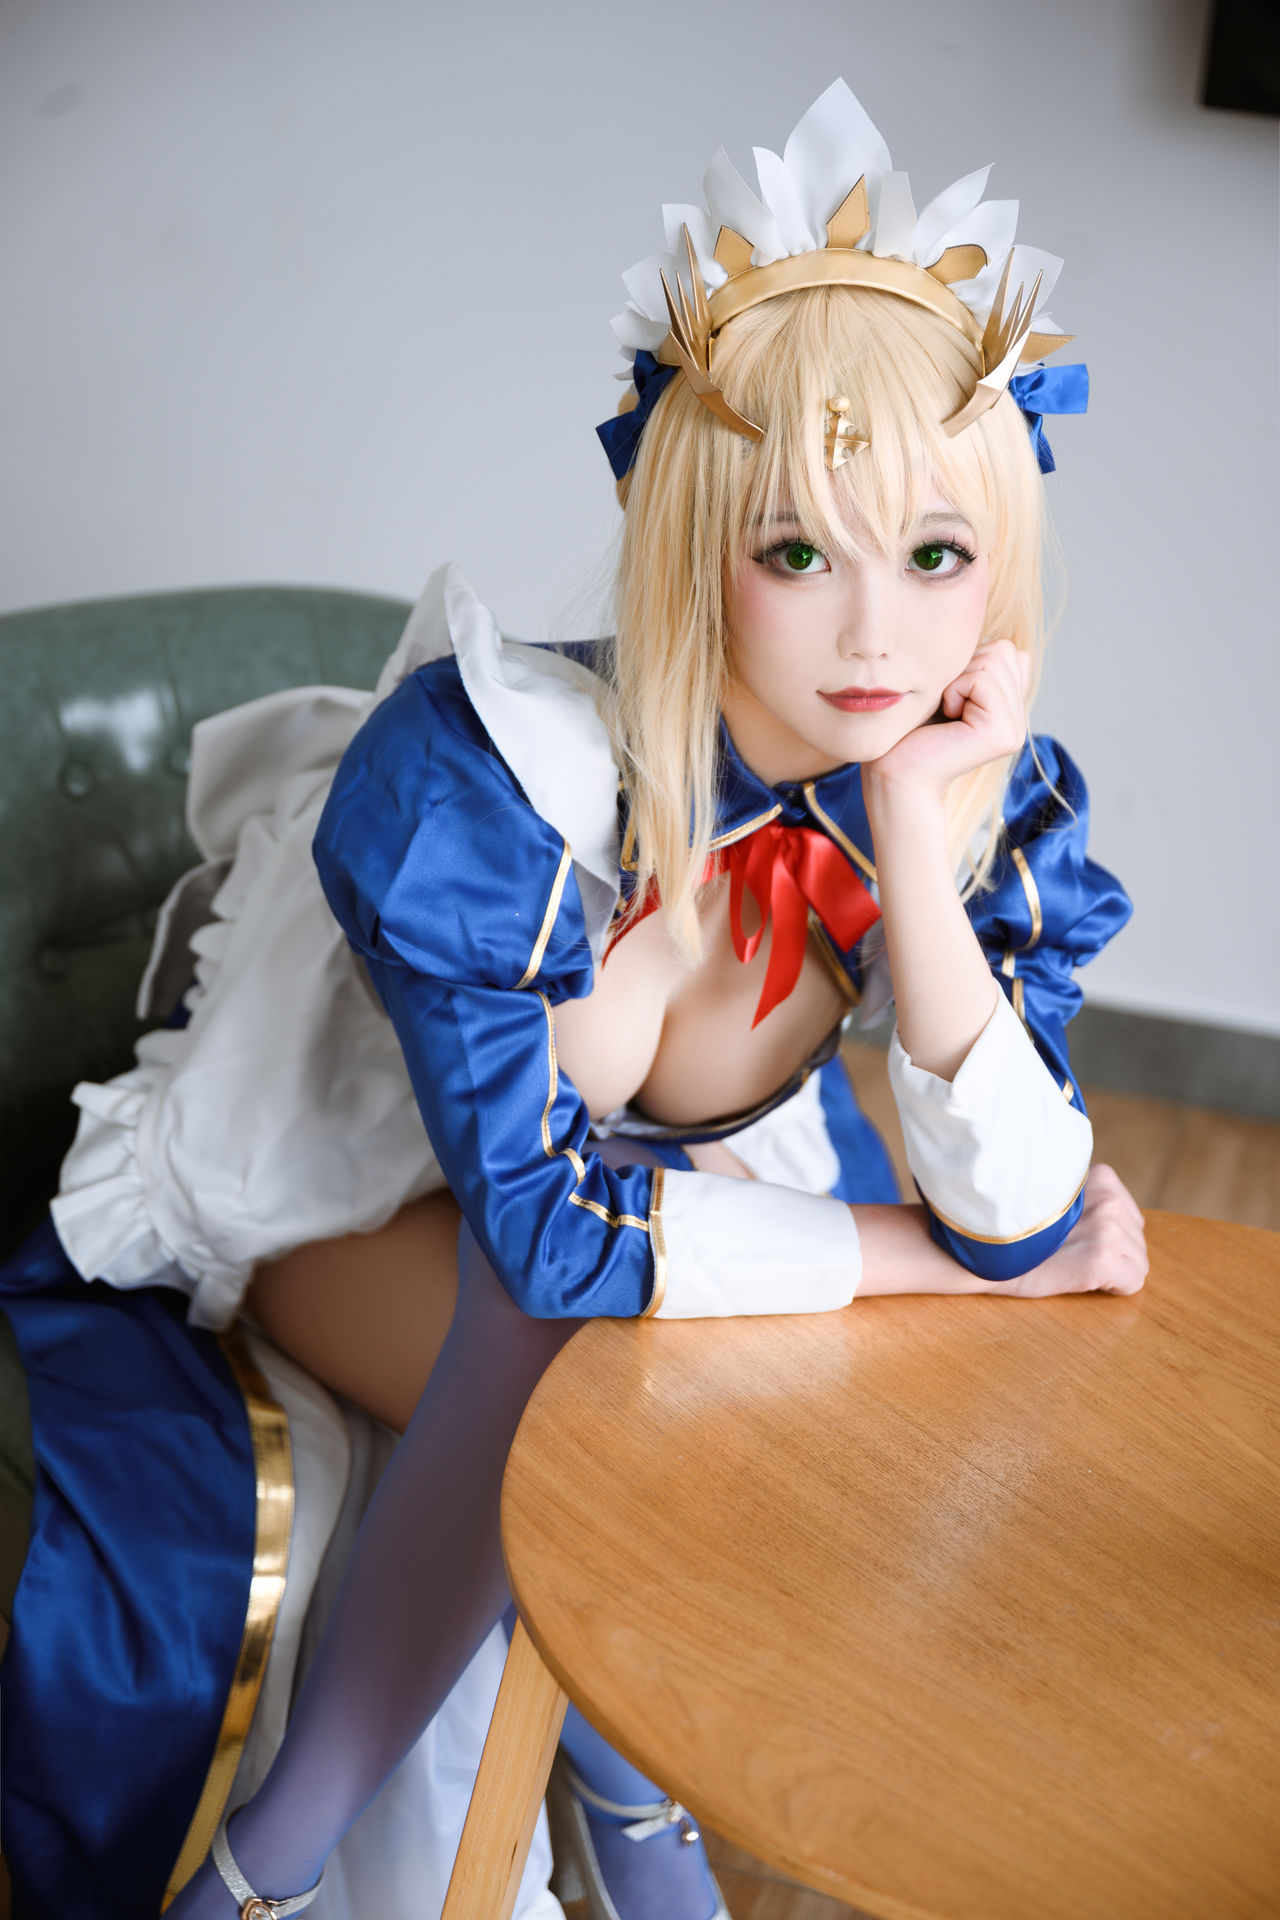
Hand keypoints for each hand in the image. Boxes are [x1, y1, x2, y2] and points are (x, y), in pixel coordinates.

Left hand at [864, 638, 1032, 798]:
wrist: (892, 774)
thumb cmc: (906, 731)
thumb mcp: (944, 687)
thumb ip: (975, 666)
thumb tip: (995, 638)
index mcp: (1008, 708)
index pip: (1006, 649)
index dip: (966, 662)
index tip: (945, 697)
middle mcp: (1018, 719)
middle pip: (1003, 649)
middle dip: (963, 667)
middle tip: (943, 706)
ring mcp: (1016, 729)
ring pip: (994, 659)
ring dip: (956, 679)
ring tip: (944, 713)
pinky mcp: (1004, 733)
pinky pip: (982, 678)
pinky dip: (955, 690)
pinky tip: (946, 719)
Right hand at [1001, 1164, 1148, 1297]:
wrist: (980, 1245)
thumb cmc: (1008, 1222)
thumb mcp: (1052, 1189)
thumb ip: (1082, 1195)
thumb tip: (1106, 1218)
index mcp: (1098, 1176)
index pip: (1126, 1212)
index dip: (1104, 1232)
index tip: (1075, 1237)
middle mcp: (1108, 1198)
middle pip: (1135, 1238)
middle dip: (1112, 1250)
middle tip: (1071, 1252)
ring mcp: (1107, 1228)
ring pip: (1138, 1261)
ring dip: (1112, 1268)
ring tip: (1072, 1263)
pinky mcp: (1102, 1259)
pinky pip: (1132, 1281)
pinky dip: (1114, 1287)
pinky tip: (1082, 1278)